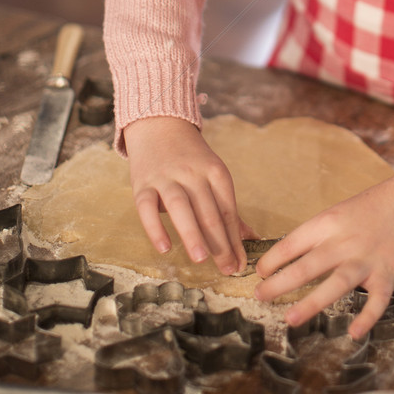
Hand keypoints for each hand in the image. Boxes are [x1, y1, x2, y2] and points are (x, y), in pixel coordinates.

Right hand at [124, 116, 255, 275]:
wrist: (159, 125)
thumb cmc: (190, 159)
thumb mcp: (213, 176)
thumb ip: (227, 209)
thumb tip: (251, 238)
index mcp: (216, 171)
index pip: (228, 209)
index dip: (235, 238)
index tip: (241, 264)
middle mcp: (193, 173)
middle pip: (209, 211)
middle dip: (220, 243)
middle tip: (228, 269)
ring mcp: (166, 177)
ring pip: (181, 207)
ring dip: (192, 233)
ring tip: (202, 258)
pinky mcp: (143, 183)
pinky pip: (147, 207)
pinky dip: (155, 227)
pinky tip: (164, 248)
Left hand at [253, 174, 393, 336]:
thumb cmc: (374, 208)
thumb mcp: (340, 213)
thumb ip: (319, 235)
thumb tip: (288, 258)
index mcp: (330, 222)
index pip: (293, 242)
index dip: (273, 259)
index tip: (260, 273)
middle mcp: (346, 241)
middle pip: (308, 265)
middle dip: (280, 283)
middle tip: (260, 297)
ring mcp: (368, 259)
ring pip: (337, 283)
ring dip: (312, 303)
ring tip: (290, 319)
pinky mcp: (389, 274)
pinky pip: (376, 300)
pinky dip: (366, 317)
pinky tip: (353, 333)